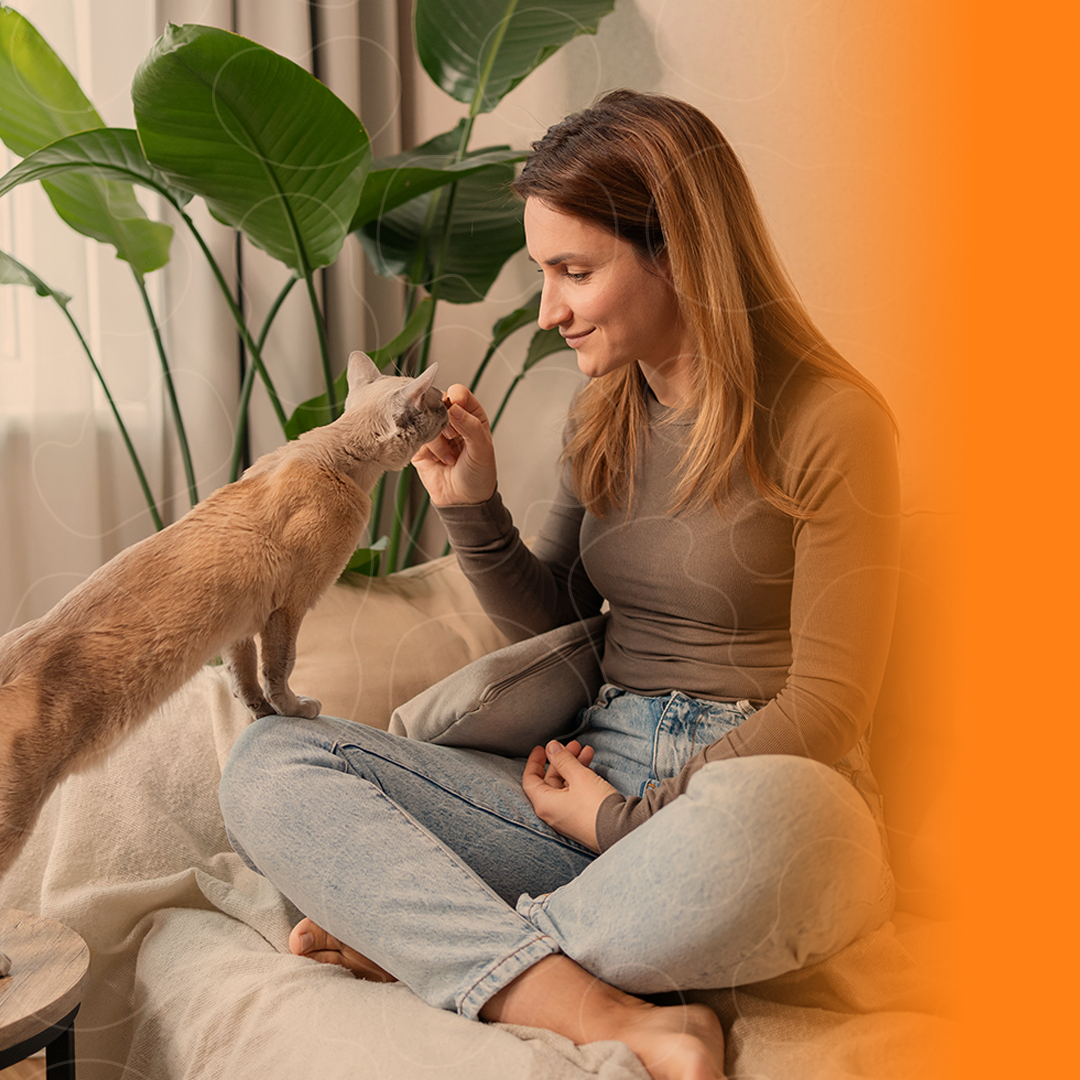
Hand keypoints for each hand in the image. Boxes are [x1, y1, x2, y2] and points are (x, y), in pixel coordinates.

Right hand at [412, 384, 496, 505]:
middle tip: (452, 437)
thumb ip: (470, 426)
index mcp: (471, 415)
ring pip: (424, 420)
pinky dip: (427, 448)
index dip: (455, 399)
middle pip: (437, 403)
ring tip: (449, 457)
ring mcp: (434, 432)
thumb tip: (454, 407)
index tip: (455, 411)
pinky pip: (415, 436)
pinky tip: (438, 460)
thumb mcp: (482, 449)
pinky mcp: (419, 446)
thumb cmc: (478, 476)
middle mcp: (451, 421)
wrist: (463, 502)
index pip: (459, 394)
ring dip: (437, 440)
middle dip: (443, 420)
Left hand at [521, 740, 618, 852]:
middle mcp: (553, 812)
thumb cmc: (596, 806)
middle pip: (550, 780)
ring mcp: (567, 817)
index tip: (542, 749)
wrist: (620, 831)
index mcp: (545, 804)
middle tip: (574, 745)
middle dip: (562, 760)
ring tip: (587, 750)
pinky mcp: (581, 818)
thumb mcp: (579, 776)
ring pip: (566, 785)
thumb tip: (550, 748)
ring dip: (574, 766)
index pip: (530, 780)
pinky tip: (592, 766)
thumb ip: (563, 759)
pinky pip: (575, 794)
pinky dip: (581, 778)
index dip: (535, 761)